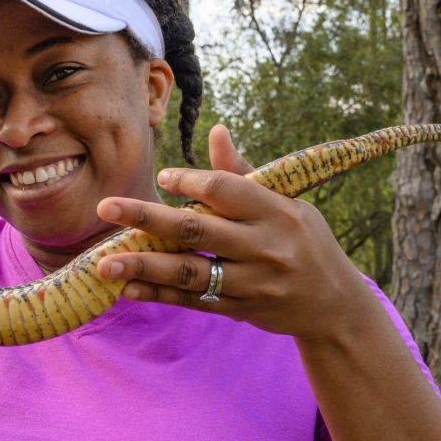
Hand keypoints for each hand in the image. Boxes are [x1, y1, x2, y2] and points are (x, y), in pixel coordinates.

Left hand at [96, 124, 373, 341]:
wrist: (335, 305)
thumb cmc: (304, 240)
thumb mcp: (287, 202)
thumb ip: (243, 173)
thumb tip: (215, 131)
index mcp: (277, 212)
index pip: (225, 191)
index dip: (190, 181)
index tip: (163, 177)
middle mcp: (264, 248)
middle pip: (197, 230)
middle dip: (147, 217)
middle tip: (106, 207)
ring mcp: (251, 283)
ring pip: (189, 272)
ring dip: (143, 266)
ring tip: (104, 262)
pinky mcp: (240, 309)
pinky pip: (193, 301)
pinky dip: (159, 295)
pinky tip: (128, 289)